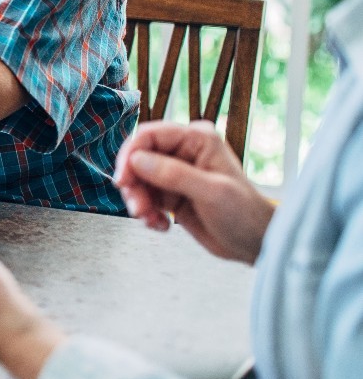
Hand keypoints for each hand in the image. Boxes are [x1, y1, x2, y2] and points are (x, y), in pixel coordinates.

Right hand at [113, 120, 273, 263]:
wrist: (256, 243)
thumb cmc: (245, 213)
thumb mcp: (211, 192)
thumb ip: (174, 174)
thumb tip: (137, 160)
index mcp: (197, 139)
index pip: (149, 135)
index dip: (130, 155)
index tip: (123, 180)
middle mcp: (183, 152)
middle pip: (138, 159)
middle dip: (133, 184)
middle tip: (138, 207)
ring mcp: (176, 173)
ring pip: (138, 180)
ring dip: (139, 202)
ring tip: (150, 220)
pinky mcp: (171, 194)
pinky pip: (145, 198)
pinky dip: (147, 213)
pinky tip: (161, 225)